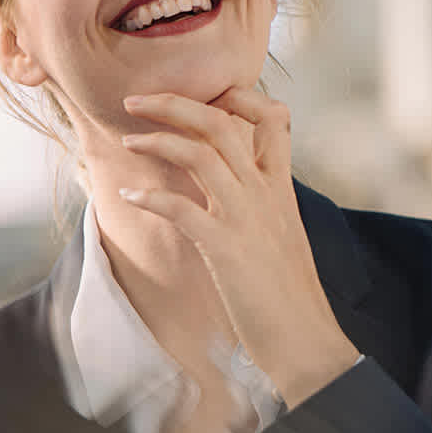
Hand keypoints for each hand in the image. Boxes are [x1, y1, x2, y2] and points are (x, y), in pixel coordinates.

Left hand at [118, 88, 358, 408]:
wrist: (305, 339)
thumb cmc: (288, 294)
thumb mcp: (281, 236)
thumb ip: (260, 206)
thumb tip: (230, 193)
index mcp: (281, 188)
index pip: (273, 118)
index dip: (240, 96)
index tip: (208, 93)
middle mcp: (265, 193)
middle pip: (222, 123)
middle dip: (175, 103)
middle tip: (136, 99)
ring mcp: (246, 217)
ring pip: (201, 153)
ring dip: (157, 140)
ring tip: (127, 140)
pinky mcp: (226, 247)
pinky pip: (181, 207)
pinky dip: (150, 197)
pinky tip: (128, 197)